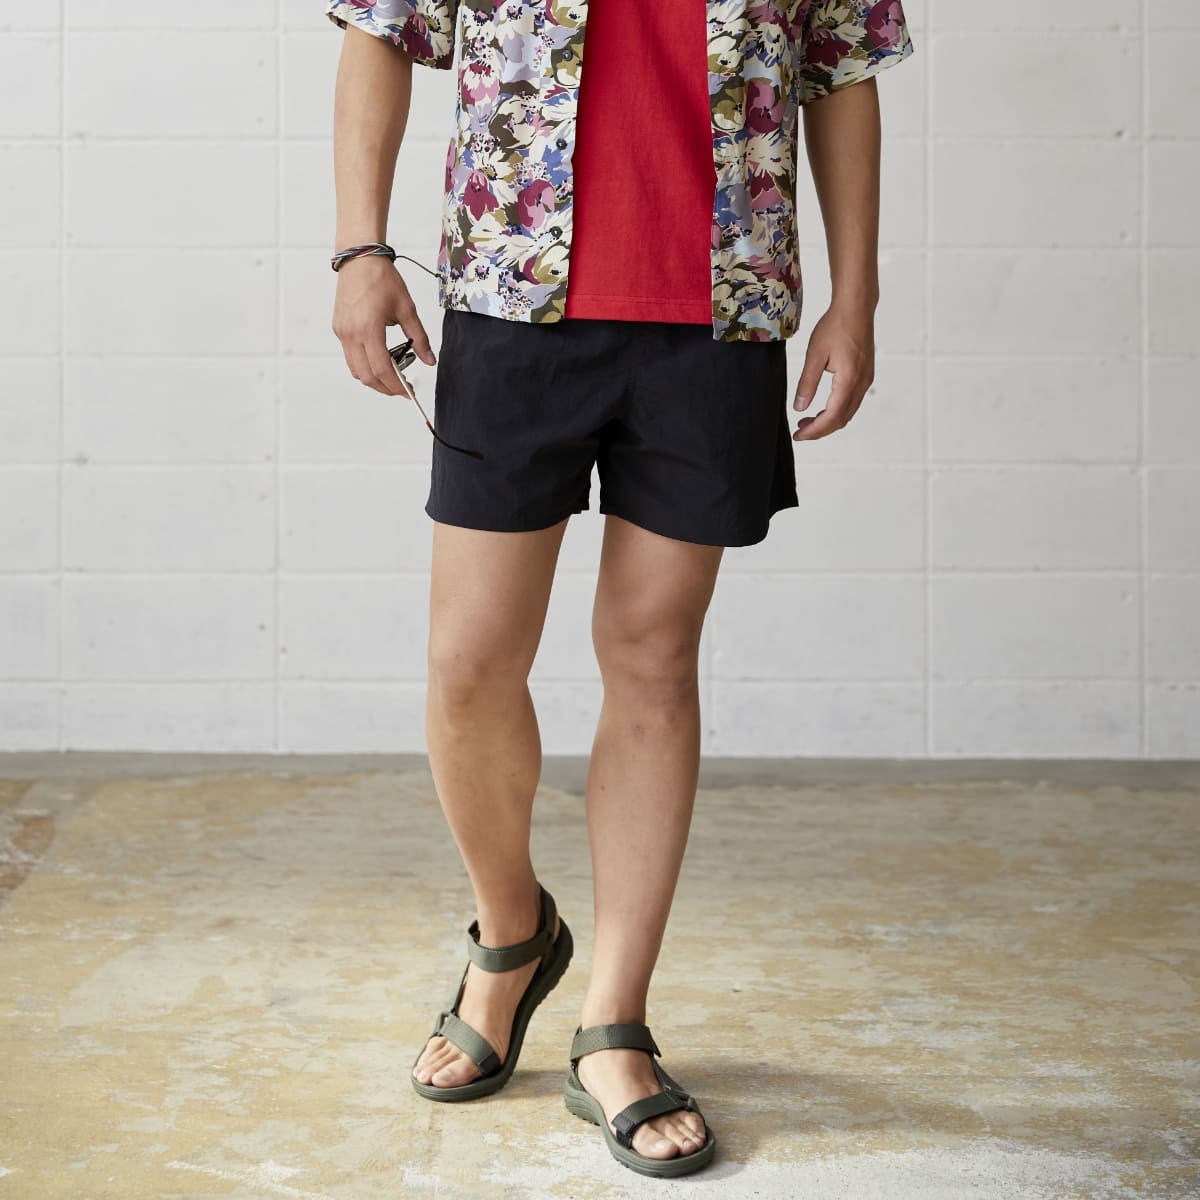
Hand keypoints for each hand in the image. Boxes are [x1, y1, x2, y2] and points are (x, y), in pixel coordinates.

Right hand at [331, 255, 436, 395]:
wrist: (359, 259)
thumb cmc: (382, 279)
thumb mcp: (407, 308)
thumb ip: (419, 337)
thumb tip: (429, 360)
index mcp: (368, 328)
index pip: (382, 369)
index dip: (396, 386)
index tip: (408, 392)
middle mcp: (351, 334)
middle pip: (366, 376)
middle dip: (385, 388)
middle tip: (402, 389)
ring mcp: (342, 333)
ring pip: (356, 370)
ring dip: (374, 379)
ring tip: (393, 377)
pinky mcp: (339, 329)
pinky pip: (350, 357)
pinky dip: (365, 366)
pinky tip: (380, 360)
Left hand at [791, 301, 875, 440]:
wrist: (856, 308)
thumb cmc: (836, 326)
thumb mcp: (815, 355)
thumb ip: (807, 383)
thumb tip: (799, 407)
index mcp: (849, 380)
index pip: (832, 417)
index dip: (815, 431)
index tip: (799, 436)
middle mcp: (861, 384)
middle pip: (842, 419)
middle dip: (820, 430)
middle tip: (800, 431)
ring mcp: (866, 380)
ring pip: (848, 412)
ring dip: (829, 421)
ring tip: (807, 421)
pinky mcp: (865, 375)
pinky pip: (852, 402)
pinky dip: (837, 411)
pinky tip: (823, 408)